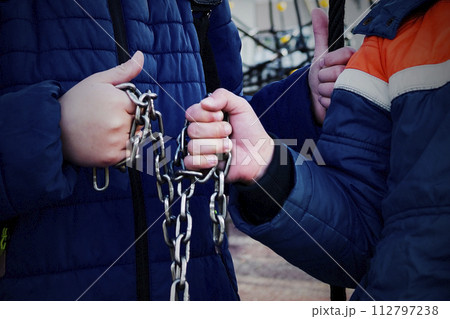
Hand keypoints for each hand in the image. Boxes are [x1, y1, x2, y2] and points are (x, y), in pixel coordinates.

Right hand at [59, 51, 143, 166]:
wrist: (53, 129)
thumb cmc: (76, 103)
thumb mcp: (98, 81)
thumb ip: (124, 71)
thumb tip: (141, 56)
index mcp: (118, 101)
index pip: (139, 105)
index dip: (127, 106)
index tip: (112, 108)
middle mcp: (118, 122)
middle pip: (138, 122)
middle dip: (127, 121)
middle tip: (105, 120)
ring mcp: (115, 141)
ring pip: (135, 138)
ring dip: (125, 136)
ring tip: (104, 131)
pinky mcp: (111, 157)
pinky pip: (129, 153)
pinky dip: (121, 149)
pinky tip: (105, 142)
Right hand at [184, 89, 273, 183]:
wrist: (259, 153)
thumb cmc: (249, 130)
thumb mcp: (240, 106)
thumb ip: (222, 96)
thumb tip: (204, 102)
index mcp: (205, 118)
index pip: (191, 113)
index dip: (206, 115)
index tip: (222, 116)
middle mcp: (200, 133)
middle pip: (192, 130)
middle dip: (215, 130)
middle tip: (229, 132)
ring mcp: (199, 150)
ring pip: (193, 146)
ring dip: (215, 146)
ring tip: (229, 147)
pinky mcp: (201, 166)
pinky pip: (190, 162)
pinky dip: (203, 160)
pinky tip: (217, 159)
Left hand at [308, 8, 354, 123]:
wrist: (317, 101)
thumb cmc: (321, 77)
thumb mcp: (321, 55)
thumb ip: (321, 34)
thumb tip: (316, 10)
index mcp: (354, 59)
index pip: (343, 54)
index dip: (329, 60)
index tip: (324, 64)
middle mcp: (359, 74)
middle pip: (336, 73)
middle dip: (322, 78)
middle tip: (324, 80)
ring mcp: (356, 91)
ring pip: (332, 88)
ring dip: (322, 91)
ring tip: (326, 91)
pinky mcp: (351, 106)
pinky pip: (331, 102)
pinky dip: (324, 103)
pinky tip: (329, 102)